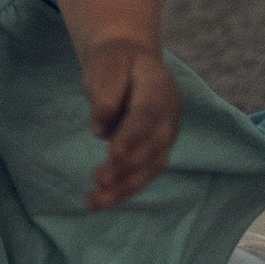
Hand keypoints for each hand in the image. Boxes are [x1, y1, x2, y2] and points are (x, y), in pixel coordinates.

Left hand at [83, 36, 182, 210]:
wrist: (130, 61)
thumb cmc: (117, 61)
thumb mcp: (107, 61)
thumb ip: (105, 90)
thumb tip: (102, 128)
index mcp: (159, 88)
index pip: (148, 114)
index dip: (133, 135)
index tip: (113, 153)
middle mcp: (169, 116)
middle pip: (153, 146)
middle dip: (127, 167)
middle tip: (99, 180)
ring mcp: (165, 137)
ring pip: (150, 168)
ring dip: (124, 188)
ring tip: (95, 202)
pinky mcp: (155, 153)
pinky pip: (142, 176)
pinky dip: (122, 192)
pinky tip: (98, 203)